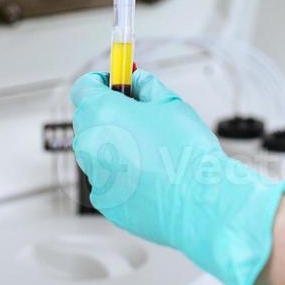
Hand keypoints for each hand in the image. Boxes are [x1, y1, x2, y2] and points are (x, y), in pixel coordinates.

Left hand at [71, 70, 284, 284]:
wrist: (201, 202)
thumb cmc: (187, 153)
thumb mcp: (170, 103)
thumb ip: (146, 86)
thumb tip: (137, 82)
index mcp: (101, 114)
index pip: (83, 87)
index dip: (100, 82)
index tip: (116, 83)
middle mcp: (90, 145)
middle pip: (87, 120)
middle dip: (109, 114)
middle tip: (139, 115)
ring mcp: (95, 177)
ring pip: (97, 152)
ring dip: (115, 146)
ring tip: (151, 150)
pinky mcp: (106, 202)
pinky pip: (108, 180)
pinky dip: (123, 175)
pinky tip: (151, 176)